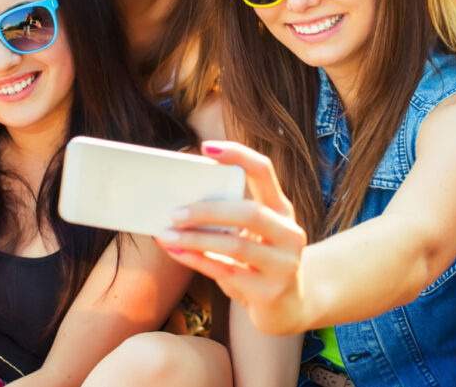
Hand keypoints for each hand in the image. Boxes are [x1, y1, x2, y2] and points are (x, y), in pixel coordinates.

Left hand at [156, 140, 308, 335]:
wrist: (290, 308)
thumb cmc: (259, 264)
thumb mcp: (253, 237)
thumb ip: (228, 219)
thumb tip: (178, 202)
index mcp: (282, 210)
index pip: (264, 171)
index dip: (237, 155)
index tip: (206, 147)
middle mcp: (289, 233)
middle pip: (249, 211)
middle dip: (208, 210)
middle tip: (174, 212)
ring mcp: (284, 264)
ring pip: (237, 244)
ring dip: (196, 239)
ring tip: (166, 234)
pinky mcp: (270, 291)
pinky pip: (227, 272)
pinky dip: (197, 260)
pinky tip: (176, 252)